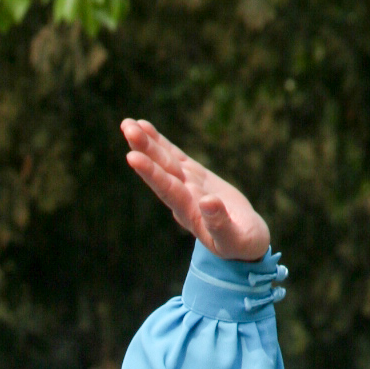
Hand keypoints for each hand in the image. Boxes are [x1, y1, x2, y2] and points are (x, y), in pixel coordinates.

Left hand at [121, 120, 270, 261]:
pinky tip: (144, 128)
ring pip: (164, 161)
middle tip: (127, 127)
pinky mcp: (194, 177)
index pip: (168, 190)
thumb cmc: (241, 244)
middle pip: (161, 171)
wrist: (243, 243)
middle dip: (144, 149)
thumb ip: (220, 224)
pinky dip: (160, 142)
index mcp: (190, 213)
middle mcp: (183, 197)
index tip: (133, 157)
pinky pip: (174, 156)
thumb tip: (207, 202)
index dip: (151, 173)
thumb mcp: (234, 239)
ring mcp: (187, 185)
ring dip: (147, 142)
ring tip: (128, 123)